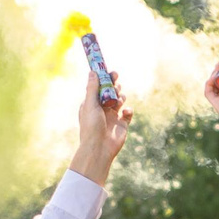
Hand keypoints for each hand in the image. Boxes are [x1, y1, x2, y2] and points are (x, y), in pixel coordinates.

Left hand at [67, 69, 134, 184]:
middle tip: (116, 79)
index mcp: (92, 104)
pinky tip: (125, 112)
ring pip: (120, 100)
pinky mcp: (122, 124)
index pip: (99, 87)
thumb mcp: (90, 105)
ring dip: (121, 96)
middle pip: (111, 92)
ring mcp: (113, 116)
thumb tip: (93, 72)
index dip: (104, 79)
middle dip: (114, 85)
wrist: (99, 149)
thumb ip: (92, 88)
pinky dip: (128, 110)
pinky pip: (128, 113)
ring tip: (118, 99)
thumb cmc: (91, 127)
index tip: (109, 70)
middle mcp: (102, 109)